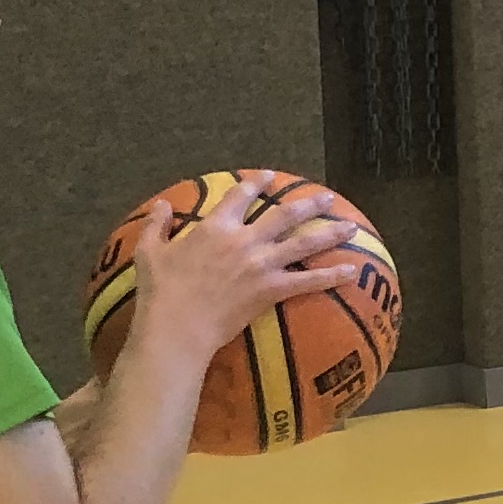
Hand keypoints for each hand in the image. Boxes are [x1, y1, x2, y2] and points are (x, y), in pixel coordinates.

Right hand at [128, 176, 352, 362]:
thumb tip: (160, 205)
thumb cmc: (160, 291)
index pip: (239, 197)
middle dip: (308, 204)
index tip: (269, 177)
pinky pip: (309, 280)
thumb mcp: (150, 253)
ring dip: (330, 233)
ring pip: (304, 242)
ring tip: (352, 227)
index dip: (256, 184)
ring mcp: (261, 264)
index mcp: (215, 227)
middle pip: (284, 215)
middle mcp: (244, 240)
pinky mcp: (272, 289)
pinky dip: (332, 275)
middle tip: (327, 198)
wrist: (177, 326)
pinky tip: (352, 270)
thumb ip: (156, 226)